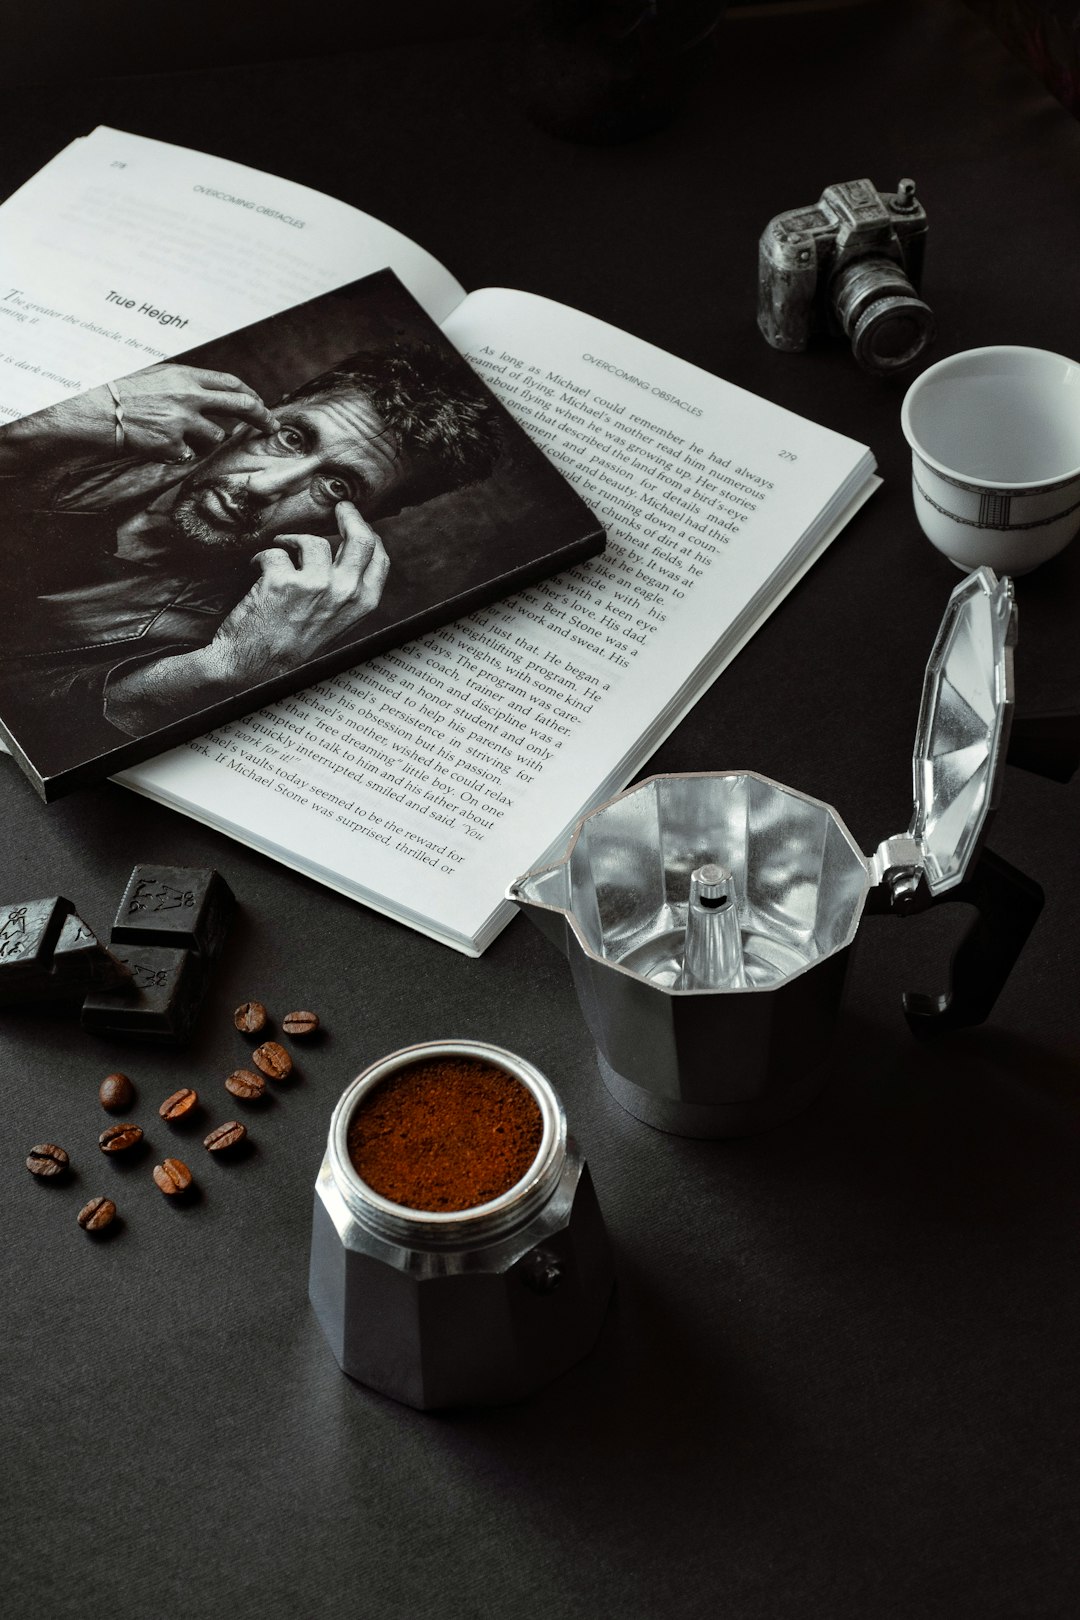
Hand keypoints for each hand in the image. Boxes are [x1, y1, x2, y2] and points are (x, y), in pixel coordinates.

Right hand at [99, 363, 278, 461]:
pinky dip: (180, 453)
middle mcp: (189, 396)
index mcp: (186, 376)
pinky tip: (160, 444)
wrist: (100, 411)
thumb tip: (220, 394)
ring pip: (216, 437)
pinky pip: (190, 454)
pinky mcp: (173, 444)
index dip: (251, 395)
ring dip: (205, 439)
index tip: (261, 405)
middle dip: (262, 416)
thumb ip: (190, 384)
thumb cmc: (128, 393)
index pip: (231, 383)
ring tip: (176, 432)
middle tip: (272, 426)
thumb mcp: (160, 376)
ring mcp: (182, 421)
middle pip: (241, 405)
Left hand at [201, 502, 390, 686]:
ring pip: (313, 541)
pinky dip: (261, 558)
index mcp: (363, 604)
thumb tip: (350, 555)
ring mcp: (314, 585)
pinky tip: (257, 571)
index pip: (379, 557)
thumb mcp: (336, 624)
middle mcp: (344, 593)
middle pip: (360, 537)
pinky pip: (275, 551)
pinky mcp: (282, 580)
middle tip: (338, 508)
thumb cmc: (294, 647)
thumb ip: (348, 592)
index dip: (368, 534)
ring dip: (292, 541)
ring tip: (281, 551)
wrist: (253, 668)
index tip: (356, 523)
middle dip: (348, 515)